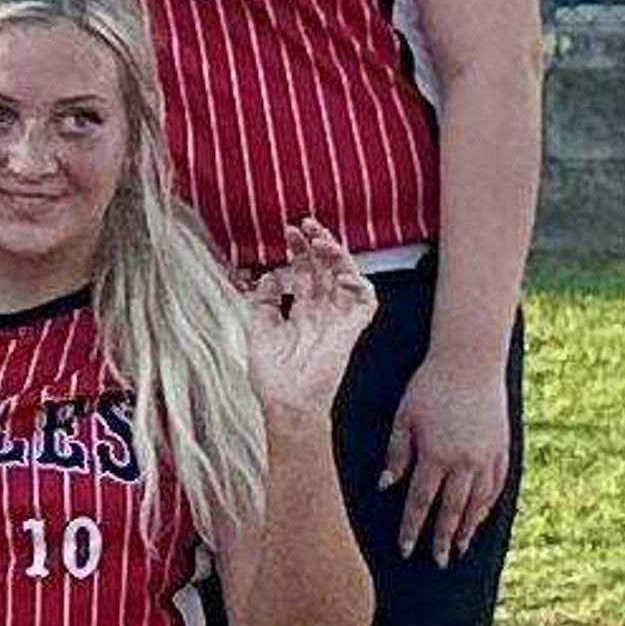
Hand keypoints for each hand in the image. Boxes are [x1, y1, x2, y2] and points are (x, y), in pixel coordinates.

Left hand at [239, 219, 377, 425]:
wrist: (285, 401)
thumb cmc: (272, 373)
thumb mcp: (258, 328)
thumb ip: (263, 300)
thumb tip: (267, 274)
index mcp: (301, 312)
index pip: (305, 272)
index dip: (298, 250)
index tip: (287, 231)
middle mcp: (321, 312)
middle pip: (325, 269)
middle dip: (317, 244)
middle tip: (305, 224)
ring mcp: (337, 319)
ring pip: (346, 277)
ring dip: (337, 255)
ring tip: (320, 240)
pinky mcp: (351, 330)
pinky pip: (366, 302)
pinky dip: (359, 284)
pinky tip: (340, 275)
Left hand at [382, 344, 512, 566]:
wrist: (470, 360)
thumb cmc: (429, 386)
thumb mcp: (402, 417)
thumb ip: (396, 454)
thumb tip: (385, 487)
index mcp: (435, 456)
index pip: (420, 503)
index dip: (412, 529)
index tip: (406, 550)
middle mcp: (463, 462)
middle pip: (451, 510)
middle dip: (442, 539)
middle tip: (439, 562)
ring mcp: (487, 456)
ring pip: (478, 502)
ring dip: (469, 527)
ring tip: (461, 547)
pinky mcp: (503, 447)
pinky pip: (497, 485)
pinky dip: (488, 504)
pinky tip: (481, 516)